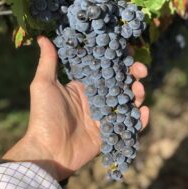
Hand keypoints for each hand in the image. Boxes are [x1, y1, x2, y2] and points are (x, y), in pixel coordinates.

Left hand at [2, 37, 148, 180]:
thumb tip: (42, 37)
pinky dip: (139, 120)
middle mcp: (95, 101)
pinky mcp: (109, 134)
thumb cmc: (44, 116)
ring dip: (137, 95)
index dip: (117, 61)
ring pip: (126, 103)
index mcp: (83, 88)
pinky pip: (128, 126)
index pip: (104, 70)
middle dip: (132, 76)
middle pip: (119, 85)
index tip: (128, 52)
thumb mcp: (43, 85)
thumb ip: (48, 62)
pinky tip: (144, 112)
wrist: (48, 151)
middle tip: (141, 71)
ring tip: (140, 90)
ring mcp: (103, 118)